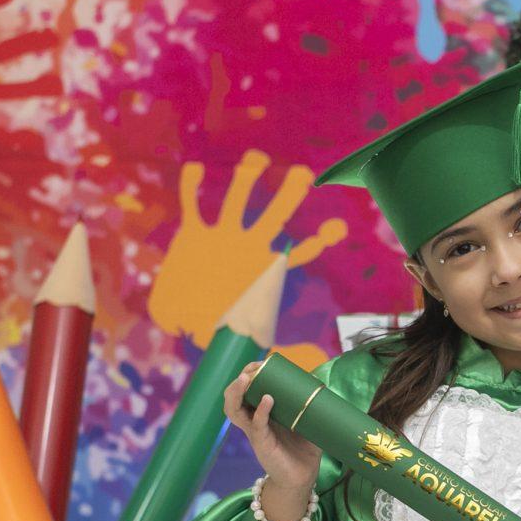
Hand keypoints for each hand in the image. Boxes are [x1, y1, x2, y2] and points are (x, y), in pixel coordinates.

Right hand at [149, 150, 347, 345]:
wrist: (182, 317)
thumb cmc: (220, 326)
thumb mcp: (254, 338)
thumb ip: (284, 349)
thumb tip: (317, 361)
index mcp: (266, 269)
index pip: (300, 252)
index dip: (320, 241)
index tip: (338, 227)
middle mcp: (247, 246)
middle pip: (273, 215)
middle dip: (288, 195)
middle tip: (304, 176)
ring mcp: (221, 236)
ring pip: (236, 200)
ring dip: (245, 180)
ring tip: (257, 160)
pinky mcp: (192, 235)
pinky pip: (193, 205)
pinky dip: (192, 188)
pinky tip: (197, 171)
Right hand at [224, 361, 323, 498]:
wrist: (303, 477)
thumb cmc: (304, 448)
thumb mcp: (307, 420)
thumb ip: (309, 402)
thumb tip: (319, 379)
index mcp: (262, 411)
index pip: (247, 388)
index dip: (251, 373)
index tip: (263, 362)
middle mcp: (254, 419)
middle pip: (233, 396)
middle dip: (240, 379)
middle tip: (251, 369)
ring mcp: (255, 431)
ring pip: (233, 410)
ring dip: (236, 392)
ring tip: (245, 378)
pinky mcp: (262, 443)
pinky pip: (256, 425)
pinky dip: (261, 411)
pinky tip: (268, 400)